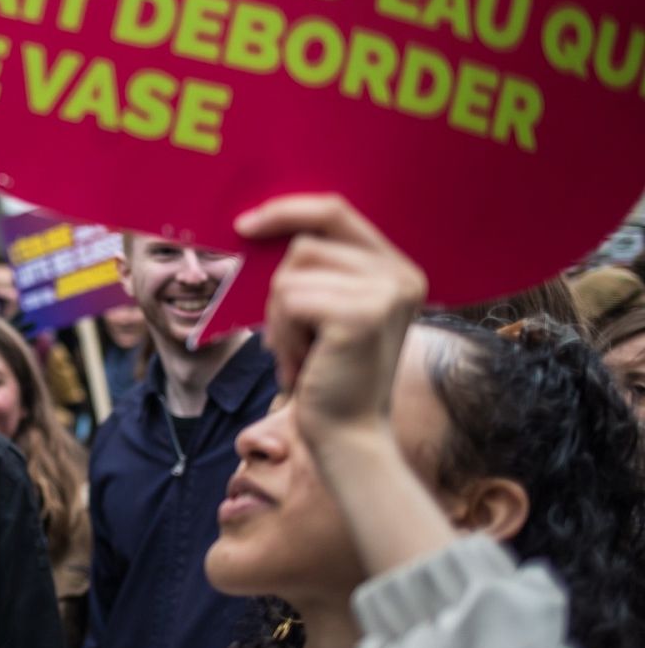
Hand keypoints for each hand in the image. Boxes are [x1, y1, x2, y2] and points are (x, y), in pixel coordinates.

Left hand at [234, 194, 426, 446]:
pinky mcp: (361, 313)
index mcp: (397, 269)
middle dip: (280, 290)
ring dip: (279, 317)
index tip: (245, 225)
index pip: (334, 211)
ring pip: (291, 274)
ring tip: (301, 353)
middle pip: (305, 243)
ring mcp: (385, 292)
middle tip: (289, 337)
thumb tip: (256, 222)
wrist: (346, 437)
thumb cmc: (326, 376)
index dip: (286, 210)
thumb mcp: (325, 312)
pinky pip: (289, 299)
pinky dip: (281, 334)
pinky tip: (300, 363)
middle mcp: (401, 275)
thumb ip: (315, 269)